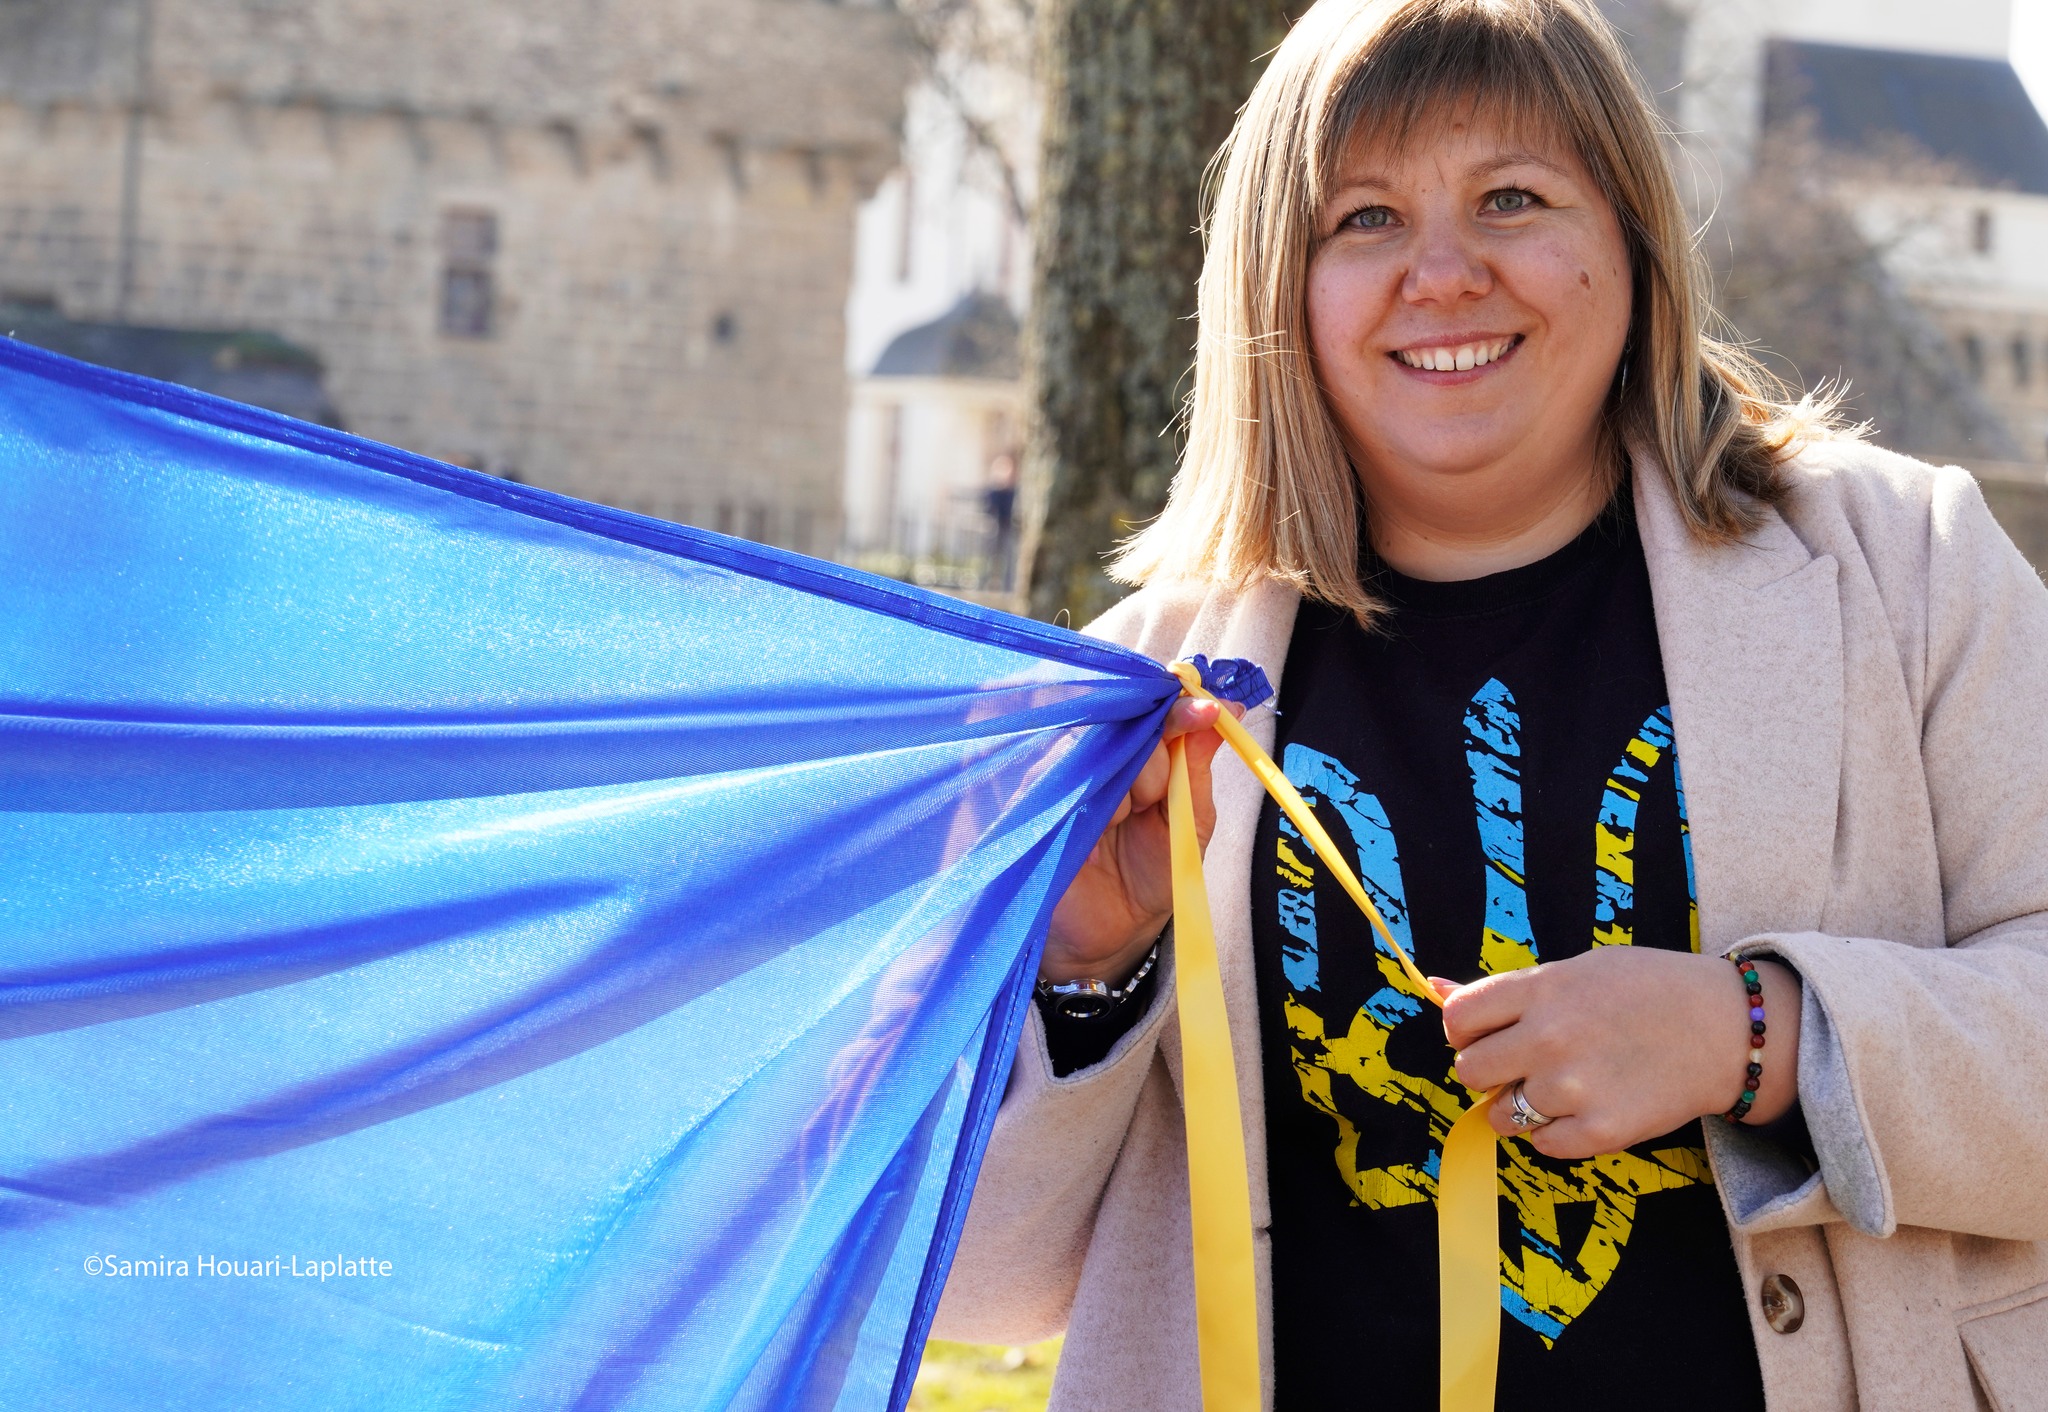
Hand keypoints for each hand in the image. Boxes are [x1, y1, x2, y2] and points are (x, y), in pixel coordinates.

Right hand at [1040, 697, 1241, 984]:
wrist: (1116, 935)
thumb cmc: (1153, 874)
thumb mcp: (1191, 817)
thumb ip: (1199, 761)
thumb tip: (1231, 704)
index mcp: (1135, 756)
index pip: (1152, 711)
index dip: (1179, 707)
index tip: (1208, 710)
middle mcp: (1098, 759)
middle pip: (1127, 724)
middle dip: (1156, 759)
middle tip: (1157, 799)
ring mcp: (1065, 778)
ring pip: (1101, 750)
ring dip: (1129, 786)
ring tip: (1127, 822)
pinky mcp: (1037, 804)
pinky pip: (1068, 780)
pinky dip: (1099, 802)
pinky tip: (1106, 826)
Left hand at [1440, 948, 1801, 1159]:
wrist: (1727, 1029)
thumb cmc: (1649, 990)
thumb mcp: (1577, 969)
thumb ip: (1509, 988)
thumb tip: (1434, 987)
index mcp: (1541, 989)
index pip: (1457, 1019)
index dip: (1464, 1031)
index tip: (1485, 1034)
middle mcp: (1549, 1038)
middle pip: (1468, 1071)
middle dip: (1487, 1071)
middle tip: (1520, 1065)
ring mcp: (1573, 1088)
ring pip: (1499, 1116)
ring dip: (1518, 1107)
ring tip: (1559, 1087)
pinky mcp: (1600, 1131)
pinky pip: (1542, 1146)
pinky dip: (1555, 1134)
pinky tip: (1583, 1109)